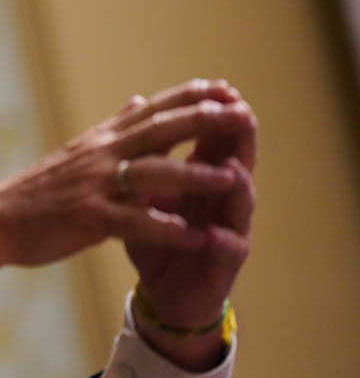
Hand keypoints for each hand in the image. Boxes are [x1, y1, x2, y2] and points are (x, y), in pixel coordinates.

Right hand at [0, 79, 254, 282]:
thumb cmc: (40, 189)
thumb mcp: (79, 151)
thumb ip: (114, 127)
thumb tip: (139, 100)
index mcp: (103, 139)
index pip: (153, 110)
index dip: (190, 98)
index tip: (226, 88)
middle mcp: (101, 155)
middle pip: (158, 132)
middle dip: (203, 121)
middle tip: (242, 115)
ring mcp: (94, 186)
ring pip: (150, 174)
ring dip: (193, 175)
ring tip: (231, 178)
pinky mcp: (87, 219)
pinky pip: (133, 222)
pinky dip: (164, 227)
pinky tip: (193, 235)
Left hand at [119, 85, 255, 369]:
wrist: (159, 290)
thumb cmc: (154, 235)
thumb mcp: (142, 188)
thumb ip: (142, 149)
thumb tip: (136, 102)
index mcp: (200, 178)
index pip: (213, 139)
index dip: (216, 115)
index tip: (216, 88)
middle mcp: (219, 200)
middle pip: (234, 162)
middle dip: (239, 139)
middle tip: (241, 114)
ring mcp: (226, 231)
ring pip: (238, 204)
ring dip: (237, 187)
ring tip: (232, 170)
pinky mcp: (221, 265)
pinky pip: (226, 251)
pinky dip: (222, 241)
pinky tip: (214, 234)